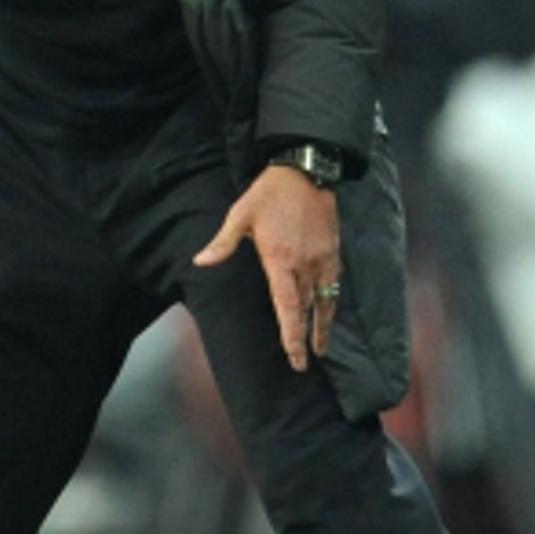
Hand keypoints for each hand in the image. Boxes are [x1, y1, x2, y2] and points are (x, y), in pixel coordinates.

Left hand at [193, 166, 340, 371]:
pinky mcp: (333, 252)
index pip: (289, 307)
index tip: (295, 357)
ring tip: (321, 349)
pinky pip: (334, 285)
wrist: (306, 169)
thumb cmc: (268, 194)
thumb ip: (222, 243)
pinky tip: (328, 313)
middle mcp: (305, 264)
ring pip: (325, 301)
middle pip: (308, 310)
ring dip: (323, 326)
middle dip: (306, 340)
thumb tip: (199, 262)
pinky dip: (332, 303)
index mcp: (280, 260)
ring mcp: (323, 259)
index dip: (292, 335)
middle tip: (303, 364)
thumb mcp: (240, 215)